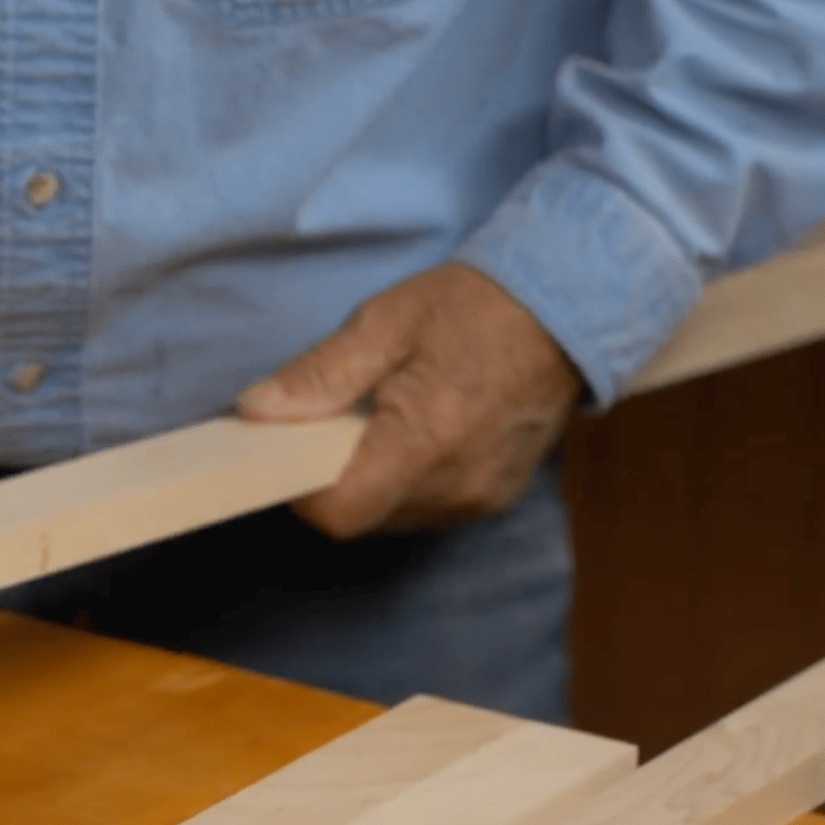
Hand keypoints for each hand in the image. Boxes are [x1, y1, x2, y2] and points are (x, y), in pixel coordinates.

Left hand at [236, 262, 580, 538]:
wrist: (569, 308)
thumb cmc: (473, 307)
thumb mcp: (384, 322)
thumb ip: (319, 374)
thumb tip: (256, 410)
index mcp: (424, 439)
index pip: (341, 512)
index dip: (303, 491)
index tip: (292, 448)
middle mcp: (456, 483)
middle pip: (363, 517)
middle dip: (334, 478)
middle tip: (334, 420)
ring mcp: (481, 496)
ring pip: (393, 516)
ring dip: (371, 481)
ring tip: (379, 420)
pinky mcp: (495, 497)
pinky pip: (429, 507)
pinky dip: (407, 480)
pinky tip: (415, 432)